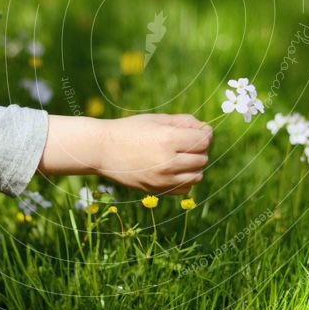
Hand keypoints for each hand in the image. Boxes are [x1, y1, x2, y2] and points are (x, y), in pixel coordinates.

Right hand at [98, 114, 212, 194]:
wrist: (102, 150)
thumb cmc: (130, 130)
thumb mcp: (157, 119)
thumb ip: (184, 122)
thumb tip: (206, 130)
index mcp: (168, 139)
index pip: (204, 140)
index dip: (204, 134)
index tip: (197, 131)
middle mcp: (167, 161)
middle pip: (202, 158)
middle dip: (198, 149)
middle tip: (184, 143)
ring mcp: (162, 179)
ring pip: (197, 176)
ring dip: (194, 166)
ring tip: (180, 157)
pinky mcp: (157, 190)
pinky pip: (185, 188)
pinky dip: (185, 180)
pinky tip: (173, 170)